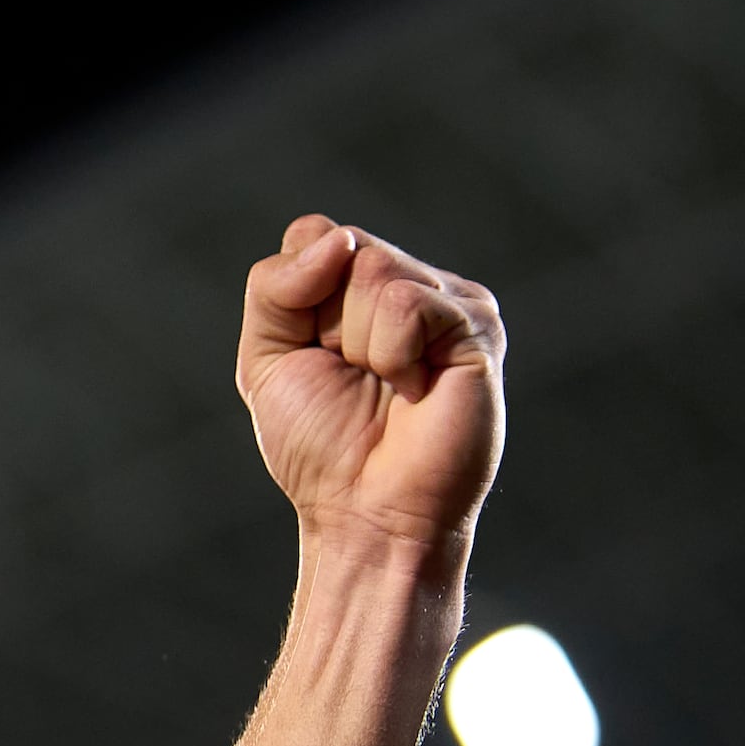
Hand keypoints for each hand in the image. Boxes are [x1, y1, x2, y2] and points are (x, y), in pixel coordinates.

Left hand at [238, 215, 504, 554]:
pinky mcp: (478, 327)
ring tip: (387, 385)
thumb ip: (275, 285)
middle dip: (325, 321)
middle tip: (354, 376)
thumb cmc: (320, 445)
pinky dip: (391, 352)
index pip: (315, 234)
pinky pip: (407, 302)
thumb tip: (339, 240)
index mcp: (360, 288)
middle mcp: (409, 284)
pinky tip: (414, 387)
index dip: (296, 294)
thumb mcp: (267, 357)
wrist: (365, 512)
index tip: (312, 353)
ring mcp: (449, 301)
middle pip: (345, 244)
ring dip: (358, 342)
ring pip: (375, 267)